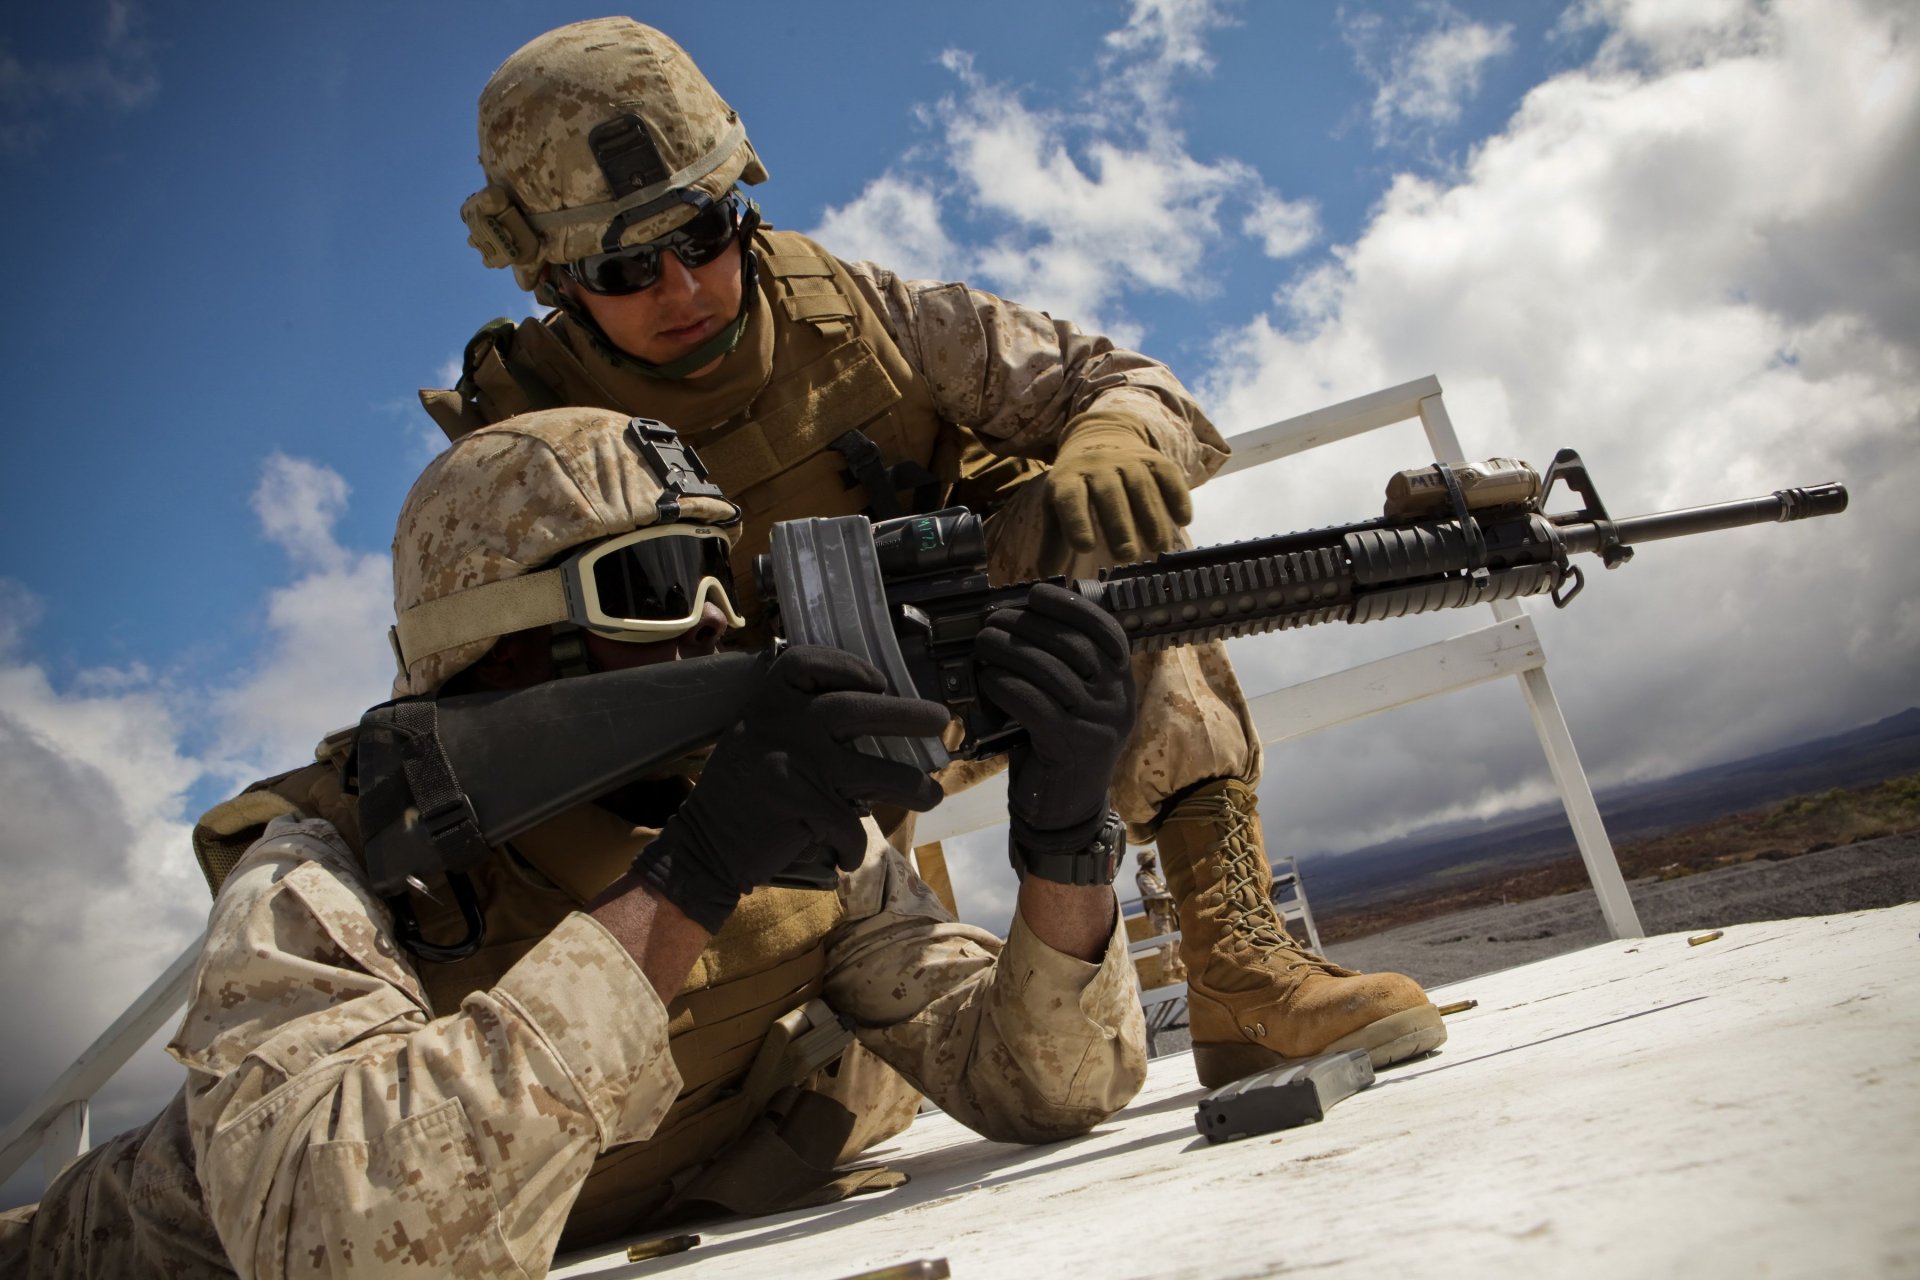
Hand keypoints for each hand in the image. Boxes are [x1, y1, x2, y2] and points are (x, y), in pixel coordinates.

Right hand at [632, 646, 947, 931]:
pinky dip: (856, 845)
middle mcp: (783, 724)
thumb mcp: (759, 737)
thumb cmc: (743, 791)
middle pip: (859, 709)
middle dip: (909, 715)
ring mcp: (794, 763)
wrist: (704, 848)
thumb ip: (801, 722)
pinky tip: (850, 853)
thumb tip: (879, 716)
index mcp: (768, 701)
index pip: (810, 663)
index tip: (880, 681)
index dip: (849, 666)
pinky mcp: (802, 806)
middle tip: (941, 721)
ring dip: (912, 786)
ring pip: (875, 773)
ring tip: (931, 794)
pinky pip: (851, 826)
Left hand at [974, 583, 1136, 853]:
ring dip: (1009, 651)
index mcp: (1121, 683)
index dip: (1071, 607)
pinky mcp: (1072, 747)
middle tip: (992, 621)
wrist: (1064, 809)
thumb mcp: (1073, 702)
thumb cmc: (1059, 746)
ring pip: (1050, 671)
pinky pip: (1035, 704)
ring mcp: (1099, 724)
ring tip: (983, 643)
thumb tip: (1022, 616)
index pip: (1106, 632)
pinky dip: (1007, 686)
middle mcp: (1117, 701)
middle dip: (1027, 625)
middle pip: (1072, 645)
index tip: (1035, 594)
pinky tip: (989, 680)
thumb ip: (1063, 665)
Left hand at [1044, 412, 1192, 562]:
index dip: (1077, 521)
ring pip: (1141, 487)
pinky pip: (1168, 475)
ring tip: (1158, 547)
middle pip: (1109, 494)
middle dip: (1119, 525)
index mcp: (1068, 478)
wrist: (1101, 436)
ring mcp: (1128, 460)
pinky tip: (1183, 520)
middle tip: (1126, 556)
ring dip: (1152, 517)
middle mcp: (1098, 465)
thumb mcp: (1057, 505)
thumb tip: (1046, 577)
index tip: (1085, 548)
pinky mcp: (1155, 458)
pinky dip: (1178, 496)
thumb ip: (1054, 540)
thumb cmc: (1077, 484)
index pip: (1070, 499)